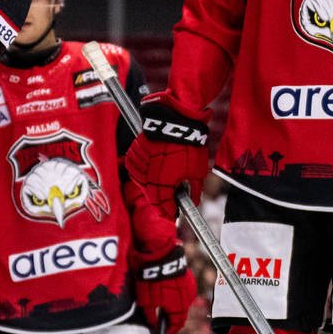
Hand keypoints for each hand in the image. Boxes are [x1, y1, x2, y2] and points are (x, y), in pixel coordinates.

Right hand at [123, 94, 210, 217]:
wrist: (176, 120)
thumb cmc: (188, 144)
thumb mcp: (198, 171)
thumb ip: (195, 189)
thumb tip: (194, 200)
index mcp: (163, 183)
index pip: (163, 206)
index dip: (169, 211)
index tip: (174, 213)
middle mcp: (148, 177)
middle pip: (151, 197)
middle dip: (160, 201)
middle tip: (168, 203)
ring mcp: (139, 165)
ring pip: (143, 184)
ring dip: (151, 188)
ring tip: (161, 185)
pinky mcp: (134, 153)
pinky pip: (136, 170)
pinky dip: (143, 174)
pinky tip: (152, 172)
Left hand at [134, 246, 196, 333]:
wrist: (159, 253)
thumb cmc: (151, 277)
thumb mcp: (145, 300)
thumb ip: (150, 315)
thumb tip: (153, 323)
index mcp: (179, 307)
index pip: (178, 324)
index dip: (170, 329)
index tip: (164, 331)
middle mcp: (188, 299)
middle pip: (181, 313)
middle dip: (171, 315)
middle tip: (160, 314)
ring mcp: (190, 287)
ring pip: (182, 301)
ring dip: (174, 302)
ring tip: (162, 298)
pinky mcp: (189, 277)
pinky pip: (183, 290)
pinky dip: (176, 291)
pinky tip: (166, 287)